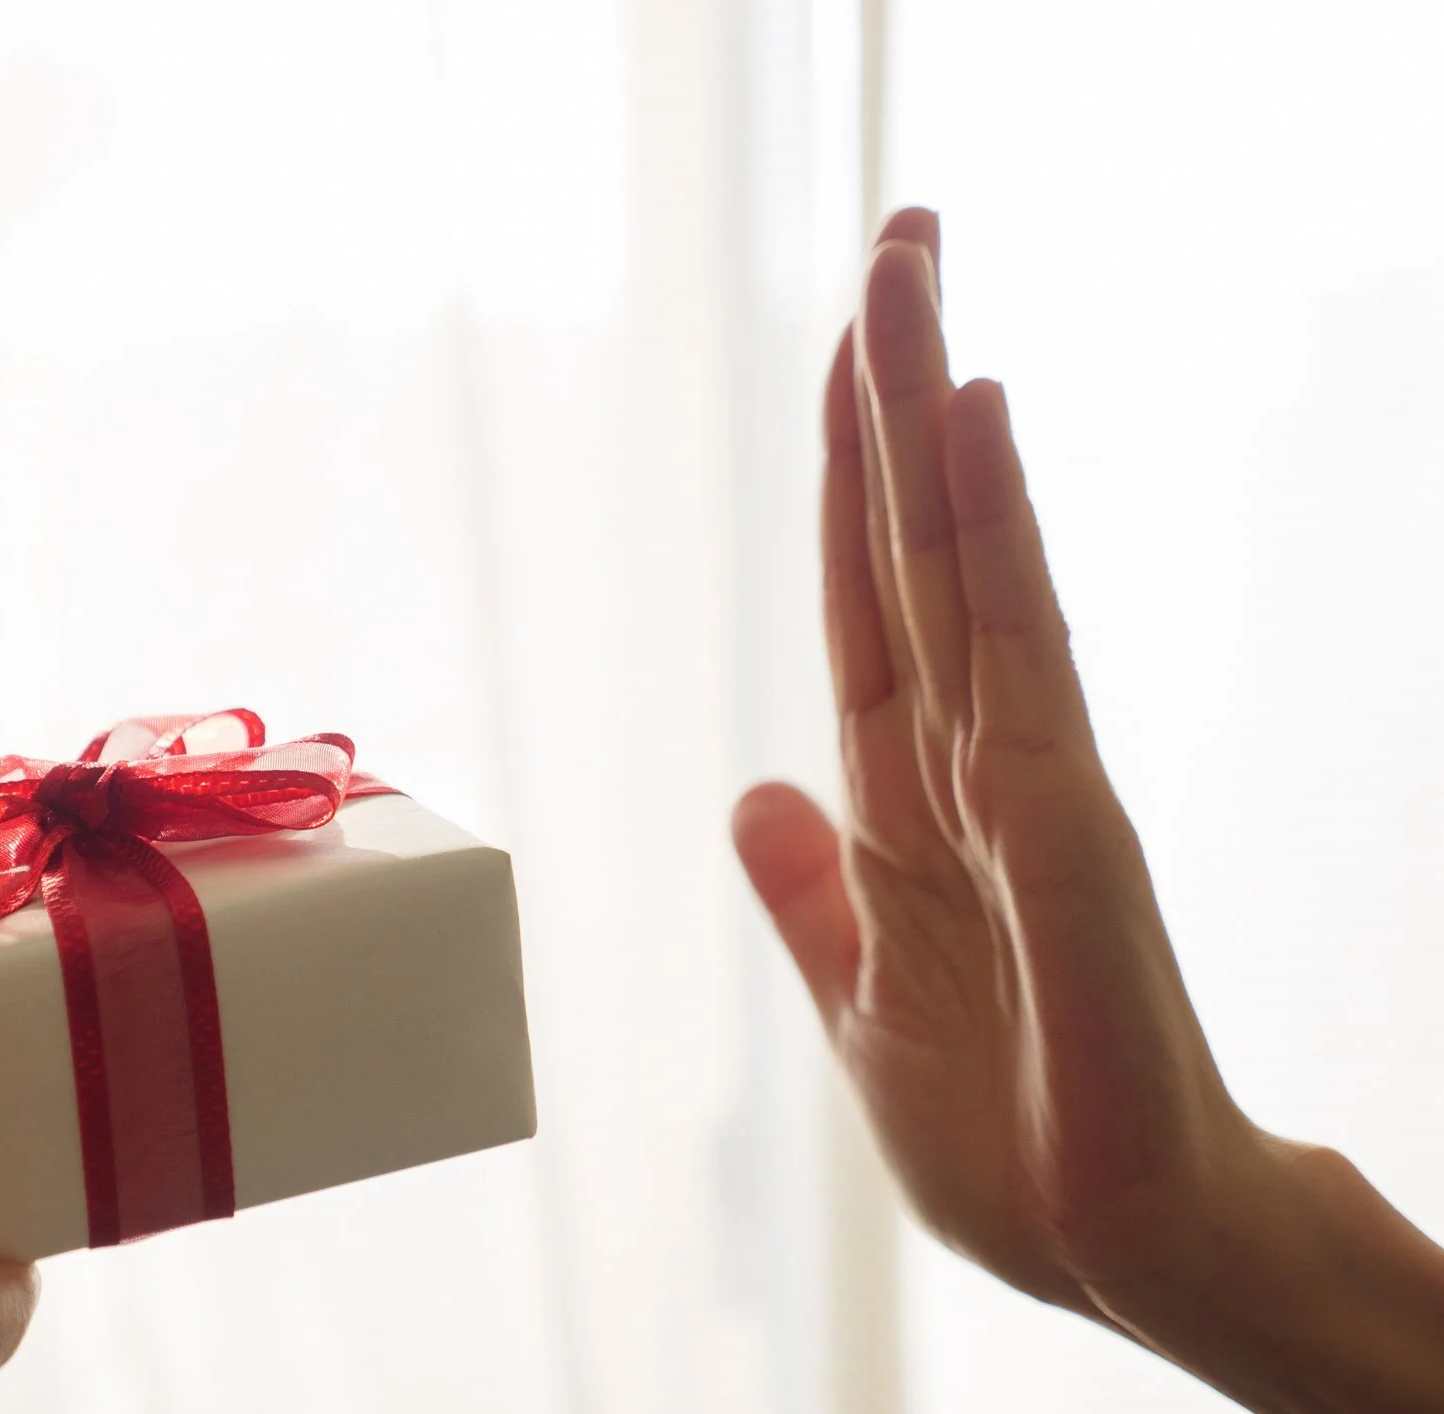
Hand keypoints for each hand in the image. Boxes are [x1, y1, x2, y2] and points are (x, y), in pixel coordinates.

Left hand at [732, 211, 1443, 1408]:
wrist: (1134, 1252)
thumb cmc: (1020, 1144)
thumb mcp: (864, 1009)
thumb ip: (811, 892)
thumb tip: (751, 790)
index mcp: (908, 805)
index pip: (867, 603)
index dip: (853, 477)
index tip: (849, 352)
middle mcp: (971, 760)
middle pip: (918, 543)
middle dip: (896, 390)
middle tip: (897, 232)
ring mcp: (1027, 777)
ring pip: (961, 558)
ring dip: (929, 412)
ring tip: (909, 270)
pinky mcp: (1068, 825)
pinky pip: (1015, 647)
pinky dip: (989, 529)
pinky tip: (972, 420)